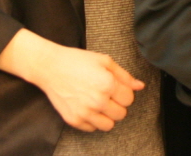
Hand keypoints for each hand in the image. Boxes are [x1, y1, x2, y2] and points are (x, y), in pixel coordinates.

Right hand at [0, 30, 143, 131]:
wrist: (50, 67)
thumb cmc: (77, 61)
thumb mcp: (104, 61)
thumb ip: (124, 75)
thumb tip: (140, 86)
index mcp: (107, 84)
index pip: (129, 99)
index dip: (124, 93)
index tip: (116, 88)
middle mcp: (97, 101)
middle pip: (121, 114)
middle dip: (117, 105)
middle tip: (108, 96)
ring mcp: (84, 112)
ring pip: (108, 126)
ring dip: (107, 116)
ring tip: (99, 103)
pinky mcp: (74, 120)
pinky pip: (92, 128)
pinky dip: (93, 120)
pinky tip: (87, 107)